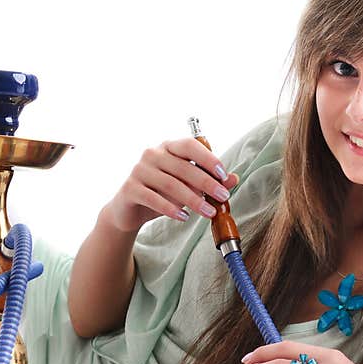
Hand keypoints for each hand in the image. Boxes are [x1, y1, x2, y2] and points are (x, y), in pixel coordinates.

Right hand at [104, 137, 238, 233]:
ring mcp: (139, 170)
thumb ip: (209, 181)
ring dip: (192, 200)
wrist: (129, 210)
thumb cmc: (161, 194)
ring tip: (208, 212)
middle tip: (222, 197)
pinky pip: (153, 198)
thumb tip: (233, 179)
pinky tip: (184, 217)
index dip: (208, 158)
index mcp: (168, 147)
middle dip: (206, 183)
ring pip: (170, 184)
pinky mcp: (130, 189)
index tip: (223, 174)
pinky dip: (171, 209)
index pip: (189, 146)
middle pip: (183, 167)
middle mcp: (152, 154)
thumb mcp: (186, 187)